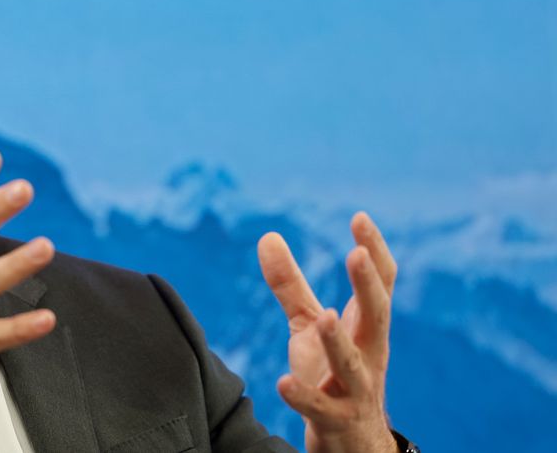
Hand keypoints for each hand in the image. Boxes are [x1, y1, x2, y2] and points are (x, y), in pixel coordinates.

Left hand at [257, 212, 398, 452]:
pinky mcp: (334, 420)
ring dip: (340, 343)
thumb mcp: (309, 326)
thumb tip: (267, 235)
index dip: (373, 251)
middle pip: (377, 317)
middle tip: (356, 255)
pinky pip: (320, 410)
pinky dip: (304, 397)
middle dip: (368, 286)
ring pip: (353, 366)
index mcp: (365, 328)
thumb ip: (290, 285)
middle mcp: (369, 355)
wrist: (351, 442)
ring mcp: (355, 389)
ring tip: (326, 316)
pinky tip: (283, 383)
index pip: (381, 284)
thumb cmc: (332, 375)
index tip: (359, 217)